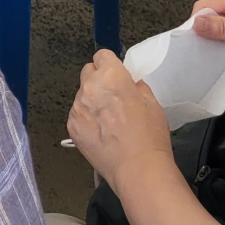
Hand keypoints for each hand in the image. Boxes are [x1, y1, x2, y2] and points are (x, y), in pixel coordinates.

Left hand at [68, 50, 174, 186]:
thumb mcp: (152, 103)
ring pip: (82, 94)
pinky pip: (78, 113)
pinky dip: (87, 119)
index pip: (102, 55)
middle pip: (88, 72)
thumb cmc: (149, 138)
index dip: (110, 65)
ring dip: (92, 101)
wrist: (137, 169)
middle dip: (99, 80)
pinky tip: (103, 132)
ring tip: (110, 121)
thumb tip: (130, 84)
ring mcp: (78, 107)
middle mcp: (90, 87)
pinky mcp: (72, 125)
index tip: (115, 72)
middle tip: (114, 97)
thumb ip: (137, 87)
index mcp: (111, 76)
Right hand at [189, 0, 224, 73]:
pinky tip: (224, 59)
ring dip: (214, 43)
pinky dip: (223, 50)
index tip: (192, 40)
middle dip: (204, 33)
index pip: (205, 5)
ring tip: (215, 56)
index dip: (197, 22)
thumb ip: (223, 28)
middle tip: (203, 50)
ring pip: (216, 31)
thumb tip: (196, 23)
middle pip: (208, 17)